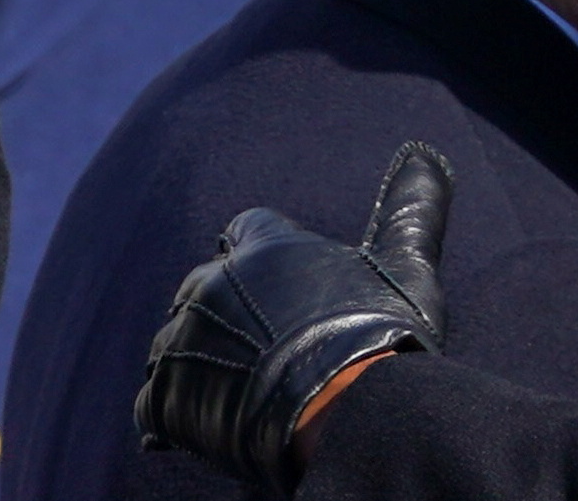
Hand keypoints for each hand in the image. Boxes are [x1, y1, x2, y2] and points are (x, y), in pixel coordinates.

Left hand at [134, 141, 453, 495]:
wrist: (348, 414)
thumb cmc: (380, 338)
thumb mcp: (406, 267)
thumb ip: (411, 210)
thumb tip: (425, 153)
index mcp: (267, 248)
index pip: (246, 228)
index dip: (259, 250)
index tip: (275, 281)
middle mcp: (215, 285)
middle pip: (204, 287)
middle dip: (227, 312)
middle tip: (265, 348)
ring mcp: (185, 341)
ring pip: (177, 343)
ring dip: (203, 362)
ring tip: (243, 391)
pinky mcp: (165, 397)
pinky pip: (153, 400)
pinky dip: (175, 412)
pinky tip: (205, 424)